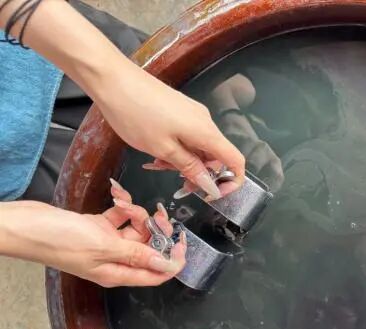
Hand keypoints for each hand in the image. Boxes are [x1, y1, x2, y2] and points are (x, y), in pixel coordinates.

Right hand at [0, 181, 185, 286]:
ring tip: (123, 204)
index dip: (173, 260)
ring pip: (137, 230)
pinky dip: (122, 207)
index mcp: (119, 272)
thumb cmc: (59, 240)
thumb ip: (137, 255)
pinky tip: (117, 197)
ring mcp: (106, 244)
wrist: (26, 225)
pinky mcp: (97, 228)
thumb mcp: (104, 247)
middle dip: (156, 229)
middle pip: (150, 248)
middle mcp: (115, 260)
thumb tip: (166, 265)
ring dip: (136, 214)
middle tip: (158, 213)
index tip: (182, 241)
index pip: (157, 273)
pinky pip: (120, 218)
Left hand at [93, 62, 244, 199]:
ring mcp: (193, 114)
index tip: (213, 194)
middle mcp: (205, 121)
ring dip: (185, 162)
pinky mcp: (181, 109)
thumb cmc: (136, 115)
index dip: (231, 181)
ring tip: (158, 165)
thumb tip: (211, 185)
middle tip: (178, 185)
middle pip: (216, 156)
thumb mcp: (163, 149)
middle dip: (201, 174)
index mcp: (206, 132)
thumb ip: (191, 168)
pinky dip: (178, 149)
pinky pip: (189, 136)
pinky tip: (156, 152)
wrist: (112, 78)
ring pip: (200, 147)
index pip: (235, 160)